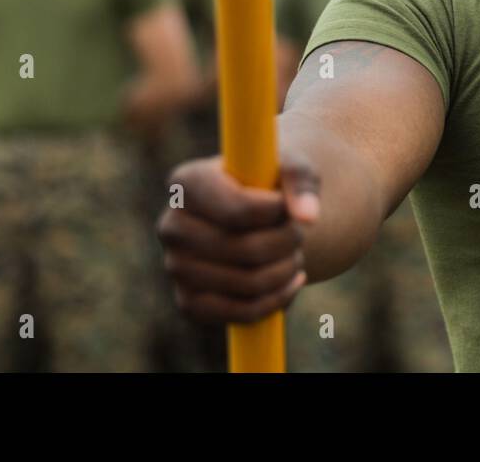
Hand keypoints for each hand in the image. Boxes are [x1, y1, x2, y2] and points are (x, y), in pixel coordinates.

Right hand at [157, 154, 320, 323]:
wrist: (254, 216)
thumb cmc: (270, 185)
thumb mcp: (290, 166)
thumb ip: (300, 179)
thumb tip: (308, 216)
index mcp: (187, 183)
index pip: (240, 210)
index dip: (278, 212)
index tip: (288, 206)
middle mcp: (171, 226)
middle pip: (248, 249)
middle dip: (288, 242)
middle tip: (299, 232)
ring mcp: (176, 267)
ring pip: (249, 283)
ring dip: (287, 269)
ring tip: (295, 253)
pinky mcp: (188, 302)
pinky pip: (241, 312)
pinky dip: (277, 299)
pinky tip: (291, 281)